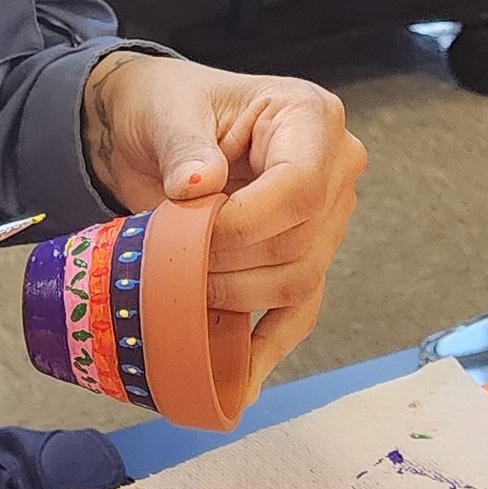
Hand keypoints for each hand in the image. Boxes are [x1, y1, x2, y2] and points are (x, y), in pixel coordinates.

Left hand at [80, 52, 364, 401]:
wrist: (153, 126)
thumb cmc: (165, 106)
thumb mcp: (165, 110)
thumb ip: (183, 145)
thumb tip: (195, 186)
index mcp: (311, 118)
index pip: (301, 187)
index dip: (247, 222)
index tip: (191, 228)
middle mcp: (334, 170)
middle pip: (300, 244)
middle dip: (230, 263)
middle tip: (169, 258)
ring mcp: (324, 220)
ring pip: (298, 283)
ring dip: (233, 296)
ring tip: (177, 284)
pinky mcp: (301, 258)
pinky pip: (297, 312)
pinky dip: (266, 348)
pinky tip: (238, 382)